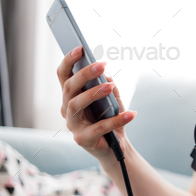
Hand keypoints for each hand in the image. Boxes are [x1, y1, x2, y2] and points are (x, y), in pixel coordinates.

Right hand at [57, 45, 136, 159]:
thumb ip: (108, 85)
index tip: (80, 48)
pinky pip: (99, 128)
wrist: (116, 147)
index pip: (64, 75)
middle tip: (102, 65)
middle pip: (69, 88)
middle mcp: (67, 109)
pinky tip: (131, 114)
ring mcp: (72, 125)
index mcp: (71, 96)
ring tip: (111, 87)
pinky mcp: (82, 139)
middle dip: (84, 74)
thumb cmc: (111, 118)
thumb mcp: (112, 99)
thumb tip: (106, 74)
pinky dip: (116, 120)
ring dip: (94, 93)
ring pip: (76, 105)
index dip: (68, 61)